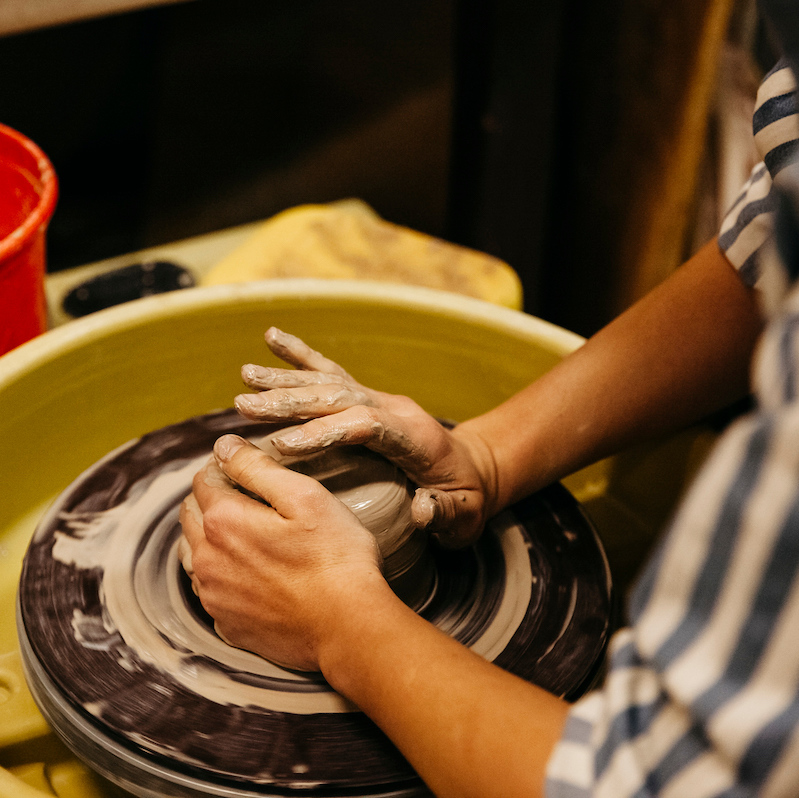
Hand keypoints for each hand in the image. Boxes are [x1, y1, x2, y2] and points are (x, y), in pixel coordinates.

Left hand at [179, 433, 390, 670]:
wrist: (348, 627)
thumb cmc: (335, 557)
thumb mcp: (305, 496)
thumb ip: (257, 467)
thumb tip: (223, 446)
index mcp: (223, 521)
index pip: (204, 479)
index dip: (225, 466)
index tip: (247, 466)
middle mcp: (207, 559)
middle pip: (191, 514)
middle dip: (211, 498)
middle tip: (246, 494)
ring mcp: (214, 596)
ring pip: (193, 552)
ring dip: (209, 535)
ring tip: (245, 531)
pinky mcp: (226, 624)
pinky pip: (209, 589)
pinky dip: (219, 572)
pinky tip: (249, 571)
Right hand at [232, 327, 496, 546]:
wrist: (476, 469)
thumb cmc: (466, 498)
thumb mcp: (465, 515)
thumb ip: (445, 513)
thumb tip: (421, 509)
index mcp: (415, 435)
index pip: (365, 424)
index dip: (323, 432)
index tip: (281, 445)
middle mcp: (394, 408)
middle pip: (337, 397)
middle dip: (290, 402)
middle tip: (243, 407)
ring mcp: (380, 399)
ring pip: (328, 382)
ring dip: (285, 379)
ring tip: (244, 377)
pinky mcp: (367, 399)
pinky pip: (331, 373)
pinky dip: (301, 356)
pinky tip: (272, 338)